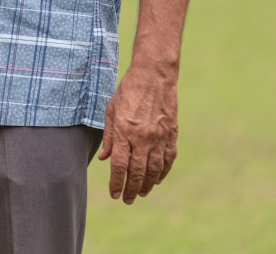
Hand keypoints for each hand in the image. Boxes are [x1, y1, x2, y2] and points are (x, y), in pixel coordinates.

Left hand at [98, 62, 178, 203]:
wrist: (154, 76)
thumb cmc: (128, 90)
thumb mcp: (111, 110)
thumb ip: (109, 136)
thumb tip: (104, 159)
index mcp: (124, 131)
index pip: (120, 166)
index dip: (117, 183)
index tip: (114, 194)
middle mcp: (142, 137)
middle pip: (137, 172)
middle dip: (131, 189)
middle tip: (127, 199)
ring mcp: (159, 137)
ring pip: (154, 170)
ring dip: (147, 185)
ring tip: (140, 192)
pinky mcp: (171, 134)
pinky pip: (168, 159)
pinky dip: (163, 172)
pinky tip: (156, 179)